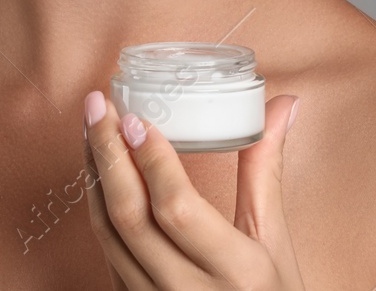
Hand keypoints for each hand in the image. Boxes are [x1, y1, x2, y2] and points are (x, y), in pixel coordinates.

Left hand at [81, 90, 307, 289]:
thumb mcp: (275, 240)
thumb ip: (266, 170)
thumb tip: (282, 105)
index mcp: (235, 271)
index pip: (177, 209)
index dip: (151, 161)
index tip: (135, 117)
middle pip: (130, 217)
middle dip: (107, 154)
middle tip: (98, 105)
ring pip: (108, 234)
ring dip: (94, 176)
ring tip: (92, 128)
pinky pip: (106, 254)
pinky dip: (98, 208)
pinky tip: (98, 174)